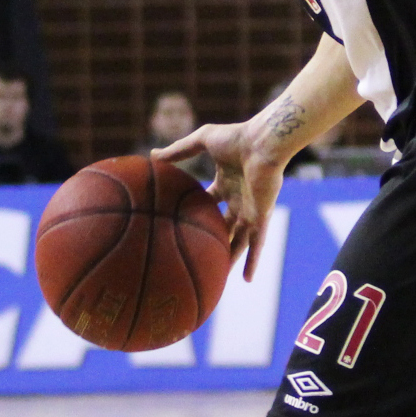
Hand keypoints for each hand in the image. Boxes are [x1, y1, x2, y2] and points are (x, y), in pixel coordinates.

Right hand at [153, 121, 285, 280]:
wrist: (263, 142)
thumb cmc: (236, 137)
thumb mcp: (202, 141)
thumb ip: (179, 149)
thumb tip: (152, 154)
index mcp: (226, 184)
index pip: (209, 202)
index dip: (196, 213)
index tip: (181, 225)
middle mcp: (239, 200)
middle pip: (224, 227)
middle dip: (214, 241)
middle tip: (197, 257)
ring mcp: (251, 210)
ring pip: (239, 241)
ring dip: (230, 259)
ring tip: (217, 279)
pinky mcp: (261, 216)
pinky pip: (257, 243)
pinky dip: (252, 260)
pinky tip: (247, 279)